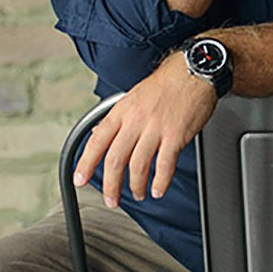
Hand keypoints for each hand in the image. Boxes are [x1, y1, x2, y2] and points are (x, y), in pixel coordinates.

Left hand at [73, 57, 217, 207]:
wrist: (193, 71)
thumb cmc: (166, 83)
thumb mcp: (132, 97)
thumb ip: (116, 118)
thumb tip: (98, 134)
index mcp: (122, 110)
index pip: (97, 141)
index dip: (86, 163)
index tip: (80, 179)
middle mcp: (136, 120)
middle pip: (116, 159)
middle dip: (111, 185)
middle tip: (112, 200)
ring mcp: (156, 128)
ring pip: (138, 165)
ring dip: (136, 186)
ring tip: (138, 194)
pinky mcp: (176, 135)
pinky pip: (165, 164)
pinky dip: (160, 181)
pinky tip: (158, 190)